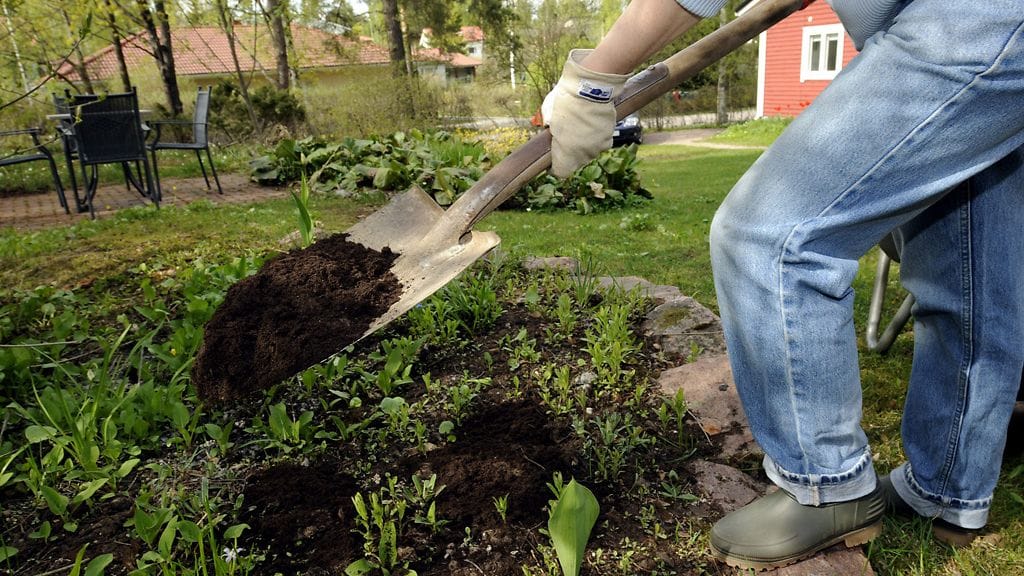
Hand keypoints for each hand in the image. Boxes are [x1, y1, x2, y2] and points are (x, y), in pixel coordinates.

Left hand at [542, 49, 628, 177]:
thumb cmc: (566, 102)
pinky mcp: (609, 137)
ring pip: (589, 152)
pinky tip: (591, 124)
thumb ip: (549, 129)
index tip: (553, 158)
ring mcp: (598, 147)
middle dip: (570, 153)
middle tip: (566, 136)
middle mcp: (584, 155)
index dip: (555, 166)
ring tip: (580, 127)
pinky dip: (596, 136)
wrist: (591, 88)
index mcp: (566, 154)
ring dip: (584, 144)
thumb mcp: (548, 116)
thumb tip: (550, 129)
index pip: (561, 172)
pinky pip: (600, 142)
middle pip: (576, 162)